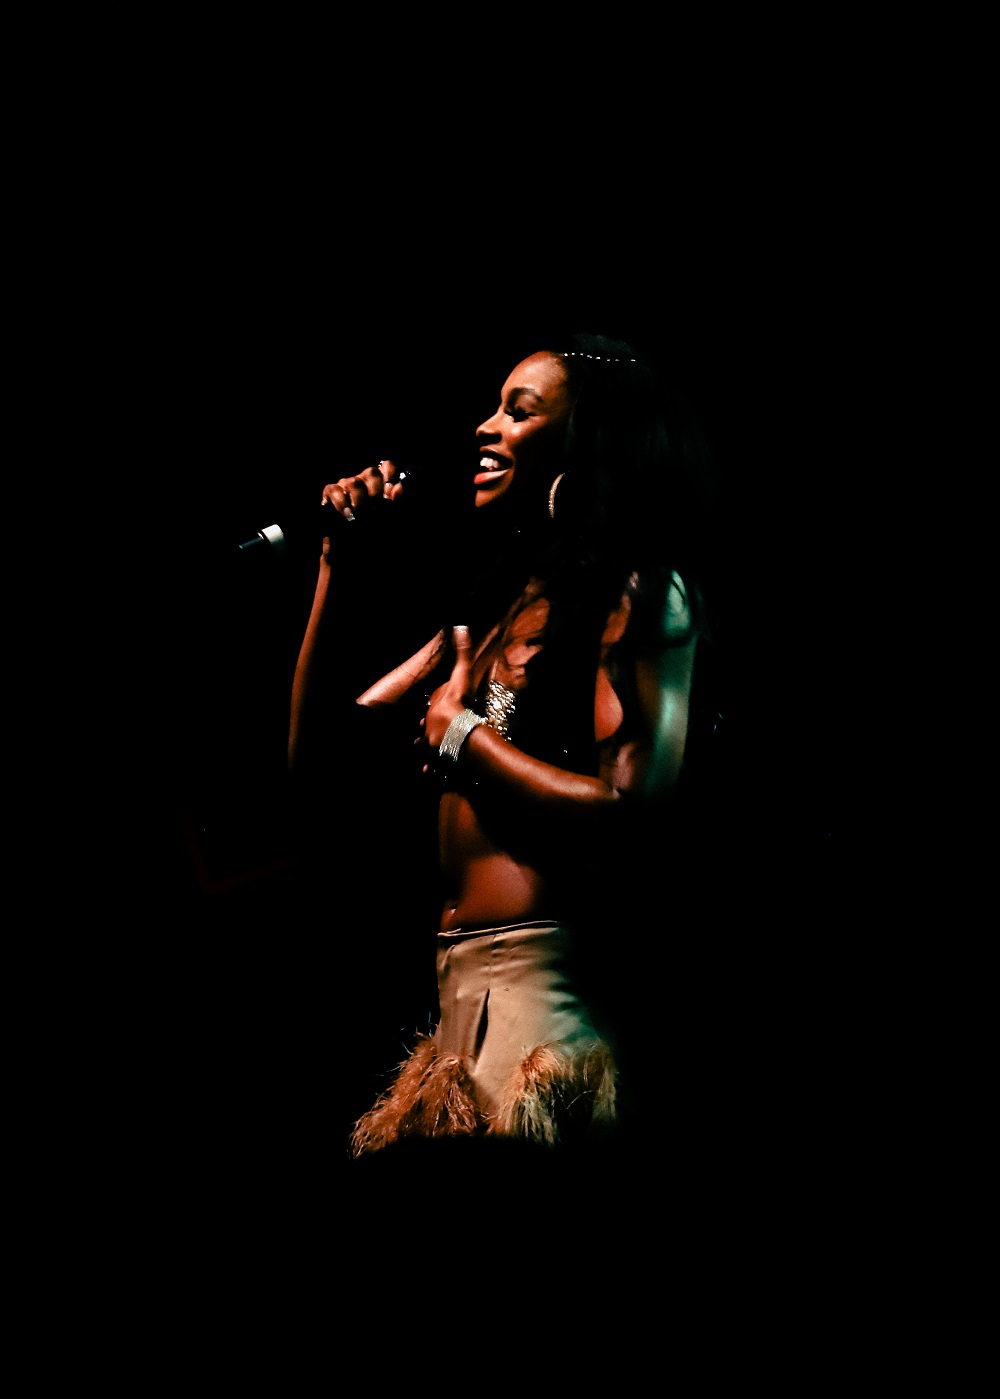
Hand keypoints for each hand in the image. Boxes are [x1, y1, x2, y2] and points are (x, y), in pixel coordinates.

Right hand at [319, 459, 407, 552]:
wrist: (351, 551)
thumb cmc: (373, 533)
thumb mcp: (390, 520)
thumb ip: (397, 504)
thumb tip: (399, 488)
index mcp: (381, 483)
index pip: (388, 467)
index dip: (391, 476)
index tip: (391, 493)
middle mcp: (364, 480)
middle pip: (372, 472)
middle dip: (377, 493)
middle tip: (377, 511)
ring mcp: (346, 484)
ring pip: (355, 483)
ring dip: (361, 502)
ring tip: (363, 517)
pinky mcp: (330, 492)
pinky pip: (335, 491)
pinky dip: (342, 504)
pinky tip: (348, 516)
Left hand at [419, 626, 473, 766]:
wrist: (454, 725)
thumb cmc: (458, 700)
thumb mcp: (461, 674)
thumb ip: (462, 652)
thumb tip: (460, 627)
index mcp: (434, 708)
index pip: (432, 707)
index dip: (433, 709)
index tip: (431, 712)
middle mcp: (431, 725)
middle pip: (429, 728)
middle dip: (429, 730)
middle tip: (431, 733)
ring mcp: (434, 741)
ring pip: (429, 747)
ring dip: (428, 751)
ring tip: (428, 758)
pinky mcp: (439, 757)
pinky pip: (435, 763)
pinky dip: (433, 768)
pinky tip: (430, 773)